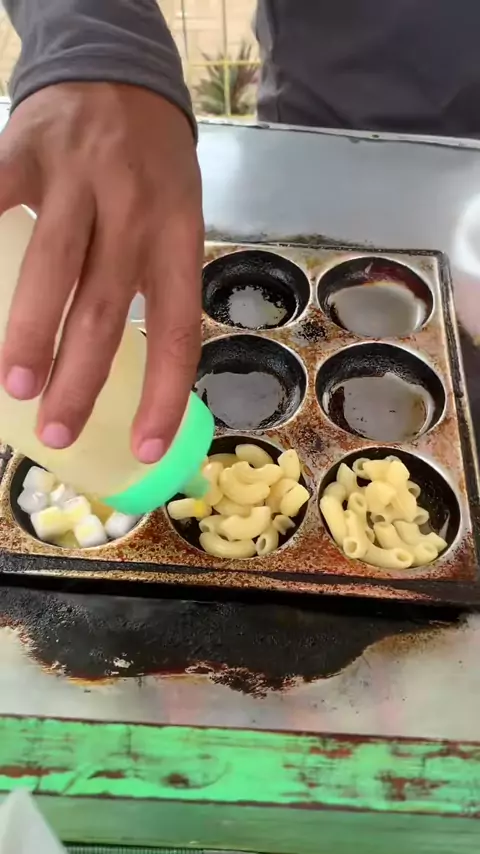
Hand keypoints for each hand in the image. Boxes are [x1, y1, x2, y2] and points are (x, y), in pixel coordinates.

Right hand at [0, 82, 203, 462]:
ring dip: (30, 334)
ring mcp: (78, 179)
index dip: (164, 396)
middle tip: (54, 430)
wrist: (120, 76)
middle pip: (105, 309)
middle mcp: (134, 212)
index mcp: (178, 239)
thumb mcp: (174, 222)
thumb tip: (118, 370)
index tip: (143, 447)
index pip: (176, 332)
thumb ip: (150, 283)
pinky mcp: (25, 150)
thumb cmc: (150, 170)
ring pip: (52, 268)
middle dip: (78, 379)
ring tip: (14, 387)